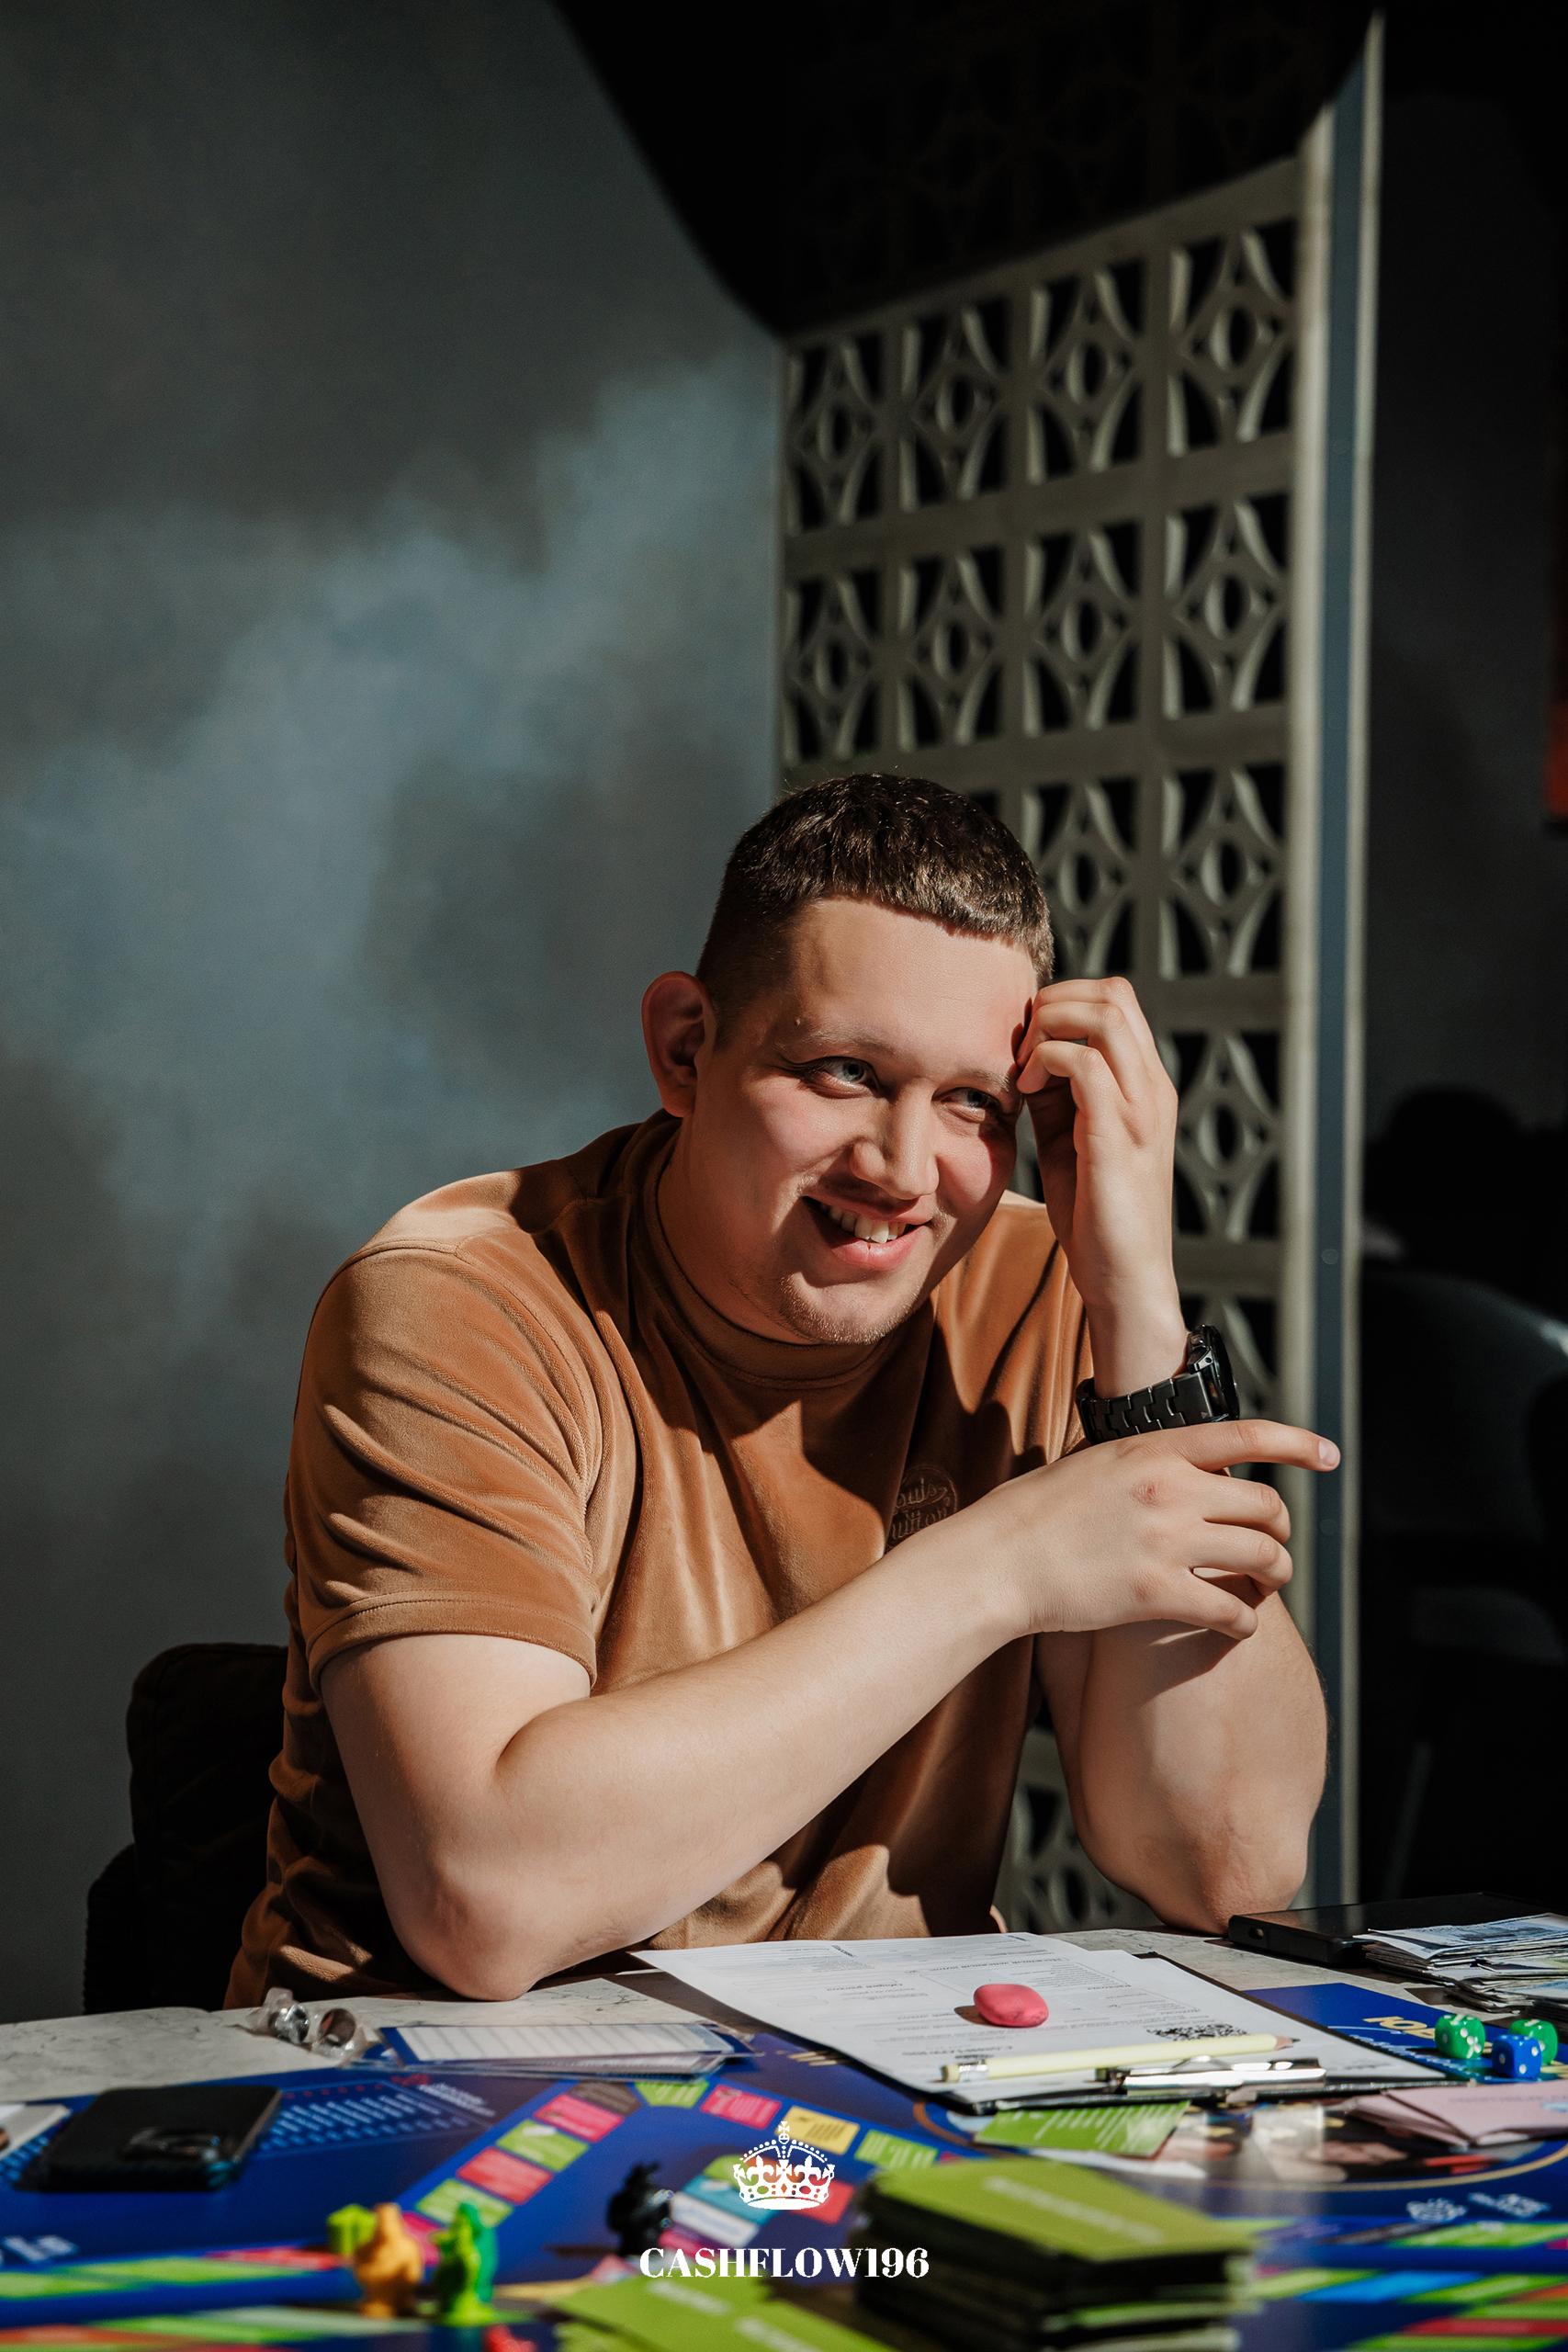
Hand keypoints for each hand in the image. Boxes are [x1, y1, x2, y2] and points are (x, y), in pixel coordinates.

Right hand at [969, 1419, 1337, 1643]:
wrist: (998, 1560)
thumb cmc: (1036, 1514)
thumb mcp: (1093, 1463)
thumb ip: (1144, 1461)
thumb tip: (1179, 1465)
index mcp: (1154, 1449)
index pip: (1247, 1435)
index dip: (1298, 1443)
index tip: (1329, 1455)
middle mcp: (1170, 1489)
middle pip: (1266, 1506)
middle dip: (1281, 1531)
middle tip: (1274, 1550)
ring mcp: (1166, 1541)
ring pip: (1262, 1557)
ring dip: (1275, 1576)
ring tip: (1266, 1587)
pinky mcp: (1157, 1593)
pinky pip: (1232, 1609)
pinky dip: (1246, 1621)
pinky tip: (1238, 1627)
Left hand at [1013, 976, 1178, 1319]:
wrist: (1126, 1278)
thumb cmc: (1096, 1213)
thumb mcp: (1072, 1136)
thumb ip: (1058, 1092)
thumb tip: (1025, 1053)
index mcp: (1145, 1084)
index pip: (1116, 999)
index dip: (1063, 1002)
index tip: (1026, 1041)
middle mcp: (1152, 1088)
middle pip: (1113, 994)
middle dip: (1053, 1003)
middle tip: (1021, 1048)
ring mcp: (1140, 1109)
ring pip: (1104, 1017)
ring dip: (1049, 1028)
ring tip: (1024, 1068)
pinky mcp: (1119, 1137)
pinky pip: (1088, 1065)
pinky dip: (1048, 1062)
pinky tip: (1026, 1092)